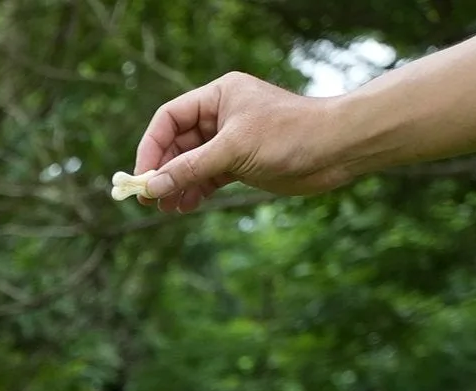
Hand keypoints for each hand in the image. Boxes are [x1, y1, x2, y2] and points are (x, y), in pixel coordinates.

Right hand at [134, 72, 354, 213]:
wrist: (334, 149)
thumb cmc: (289, 135)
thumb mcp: (233, 149)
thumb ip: (190, 168)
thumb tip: (152, 187)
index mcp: (218, 97)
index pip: (170, 119)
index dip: (151, 147)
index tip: (142, 177)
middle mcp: (221, 116)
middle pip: (175, 144)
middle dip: (162, 172)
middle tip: (149, 200)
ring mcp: (229, 141)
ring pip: (189, 165)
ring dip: (175, 186)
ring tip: (167, 208)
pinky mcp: (239, 164)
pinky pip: (205, 178)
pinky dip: (194, 193)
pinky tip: (187, 207)